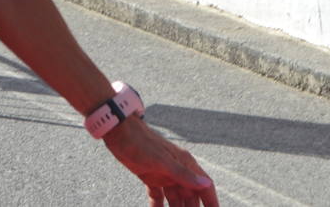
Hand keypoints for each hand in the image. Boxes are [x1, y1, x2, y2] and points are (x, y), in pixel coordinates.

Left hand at [102, 116, 217, 206]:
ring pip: (174, 199)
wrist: (118, 131)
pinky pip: (158, 196)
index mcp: (185, 164)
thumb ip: (183, 174)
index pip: (205, 187)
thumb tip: (206, 183)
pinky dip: (158, 206)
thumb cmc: (140, 141)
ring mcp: (164, 174)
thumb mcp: (162, 160)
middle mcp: (177, 170)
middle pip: (190, 197)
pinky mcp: (149, 176)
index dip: (212, 203)